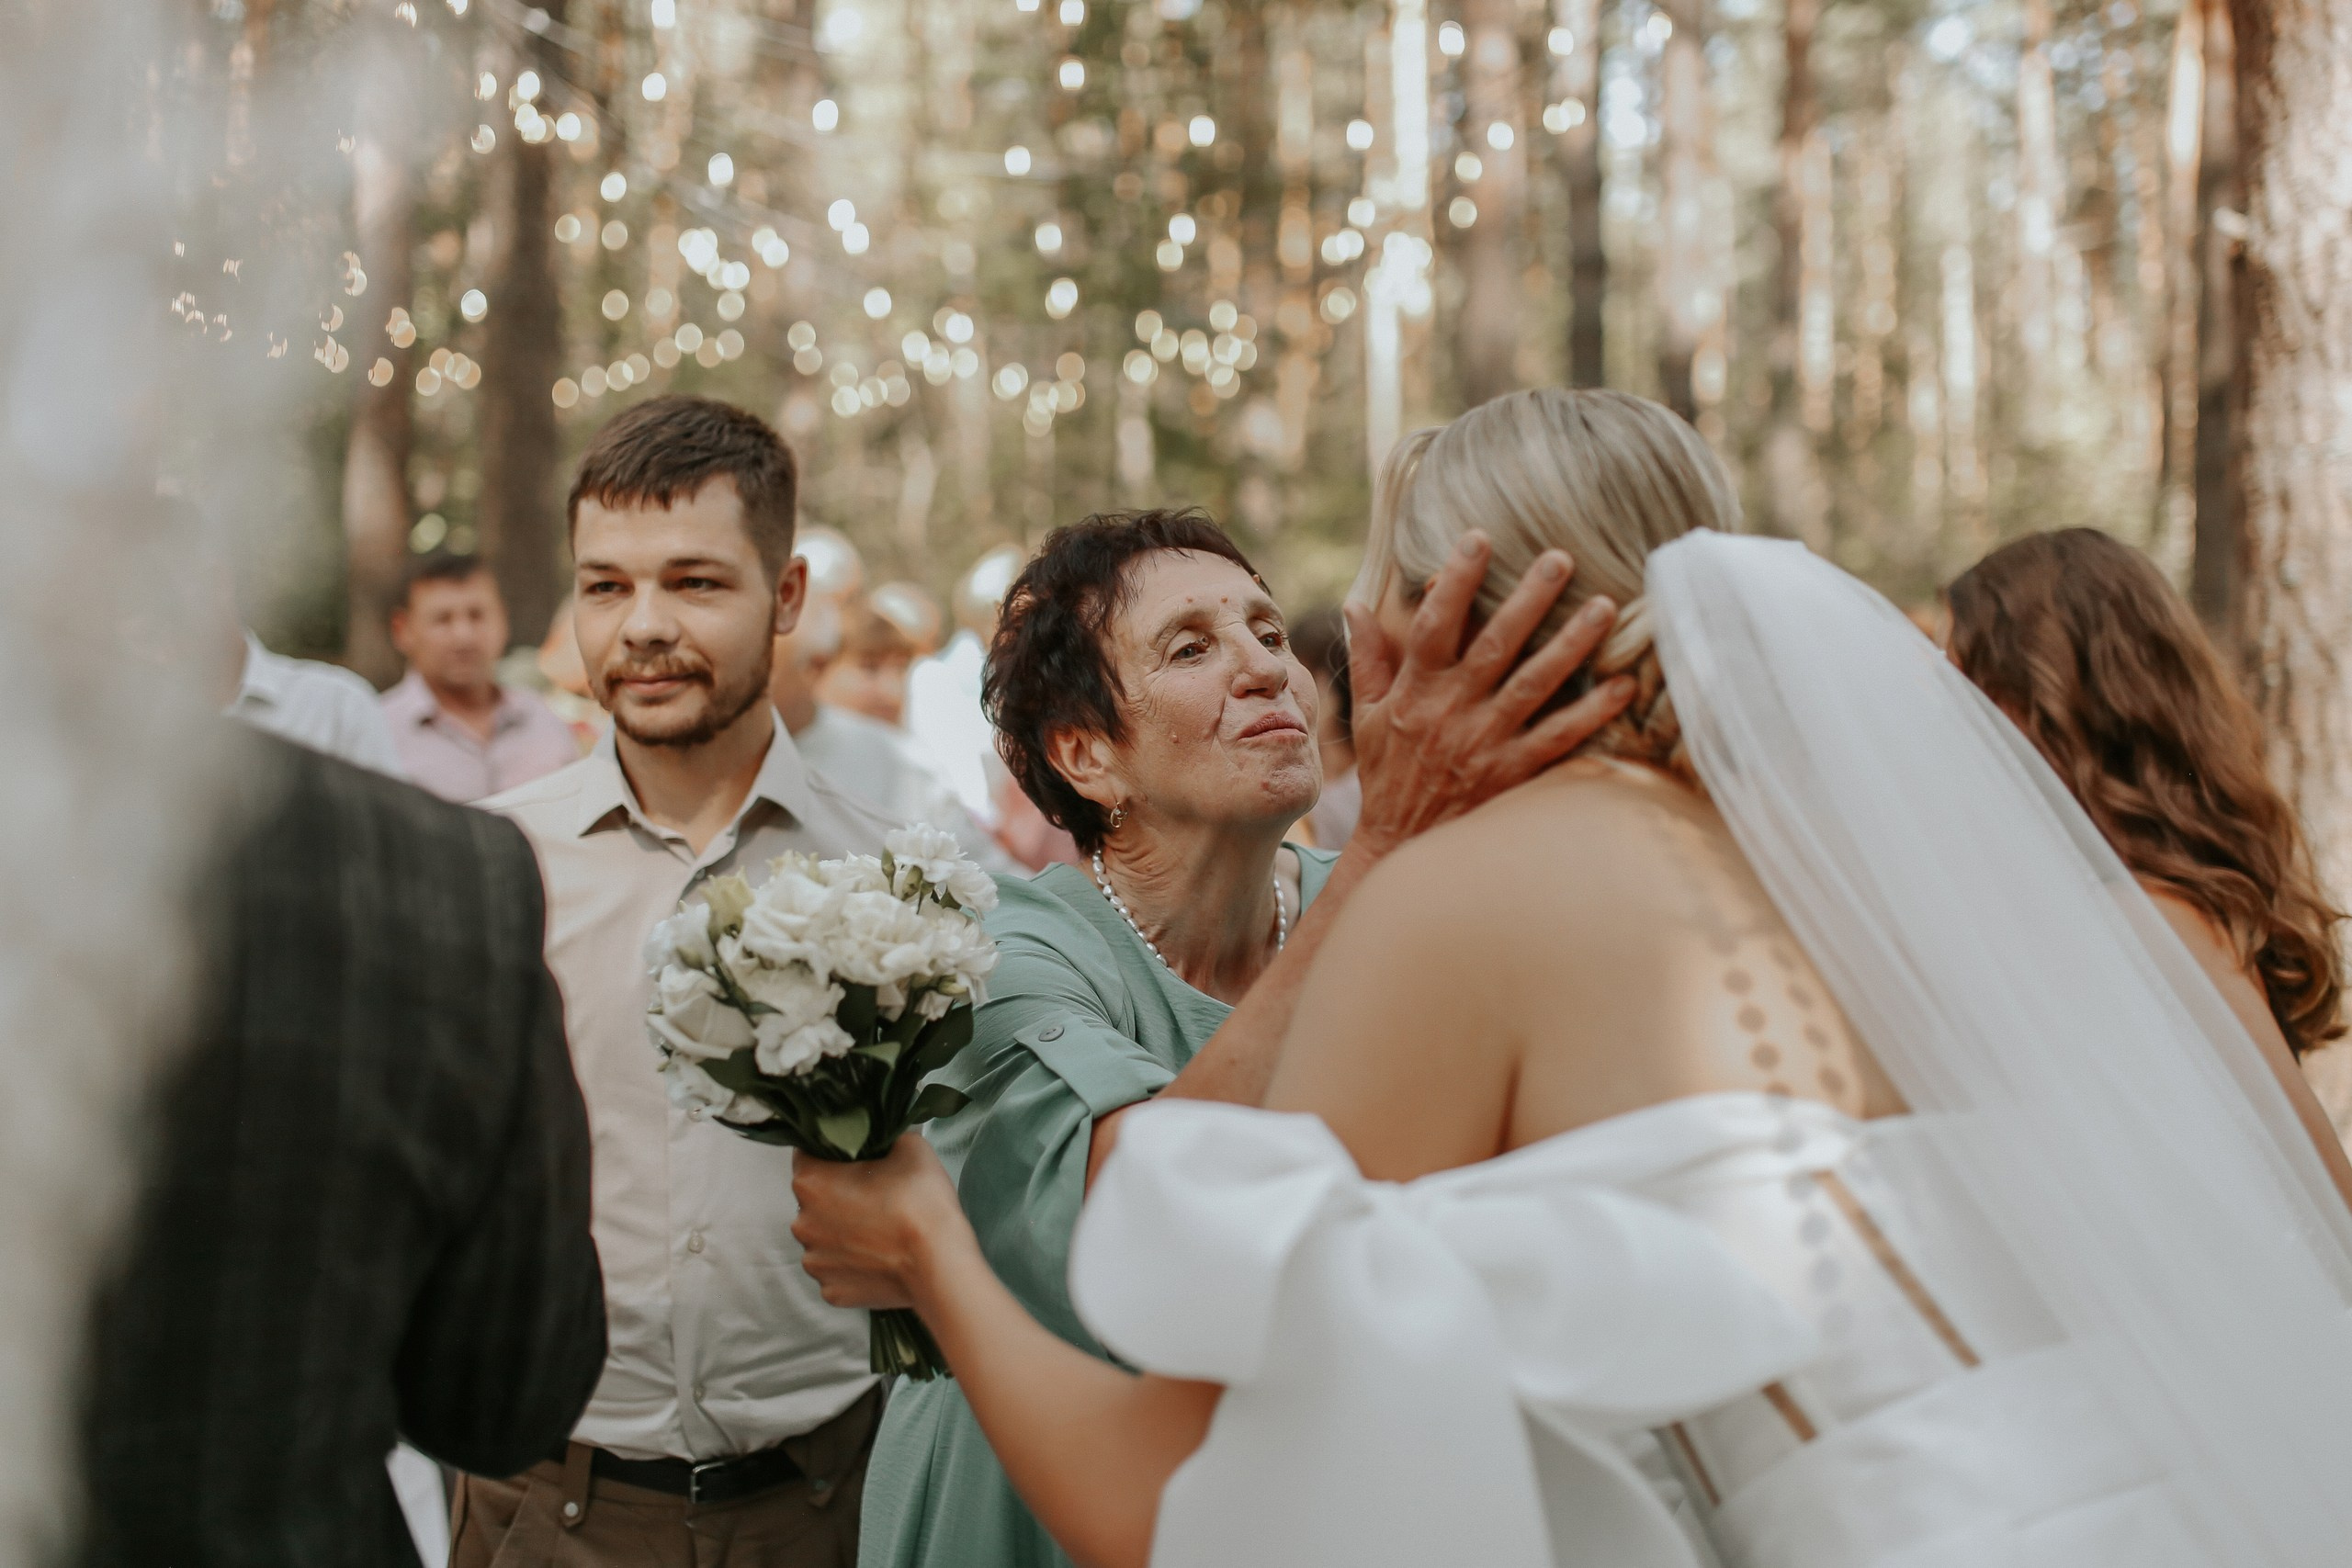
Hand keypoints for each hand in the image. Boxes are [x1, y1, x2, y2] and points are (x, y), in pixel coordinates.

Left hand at [791, 1134, 969, 1311]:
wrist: (940, 1264)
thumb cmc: (921, 1203)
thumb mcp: (909, 1146)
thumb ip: (883, 1138)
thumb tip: (881, 1142)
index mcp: (811, 1183)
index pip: (807, 1153)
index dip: (832, 1150)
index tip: (855, 1156)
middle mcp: (802, 1223)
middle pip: (814, 1199)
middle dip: (838, 1193)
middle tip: (875, 1193)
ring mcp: (815, 1262)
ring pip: (824, 1236)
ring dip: (843, 1231)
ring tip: (880, 1230)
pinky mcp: (831, 1291)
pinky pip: (836, 1269)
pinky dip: (853, 1263)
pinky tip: (879, 1257)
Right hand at [1343, 532, 1631, 857]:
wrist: (1400, 846)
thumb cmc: (1387, 774)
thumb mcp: (1366, 715)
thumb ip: (1368, 658)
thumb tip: (1356, 604)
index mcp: (1416, 691)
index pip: (1435, 625)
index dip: (1456, 581)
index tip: (1478, 538)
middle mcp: (1453, 711)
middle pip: (1496, 645)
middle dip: (1529, 599)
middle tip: (1560, 557)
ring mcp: (1485, 742)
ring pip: (1535, 685)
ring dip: (1571, 644)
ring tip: (1605, 606)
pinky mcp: (1512, 773)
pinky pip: (1559, 738)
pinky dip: (1593, 713)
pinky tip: (1624, 685)